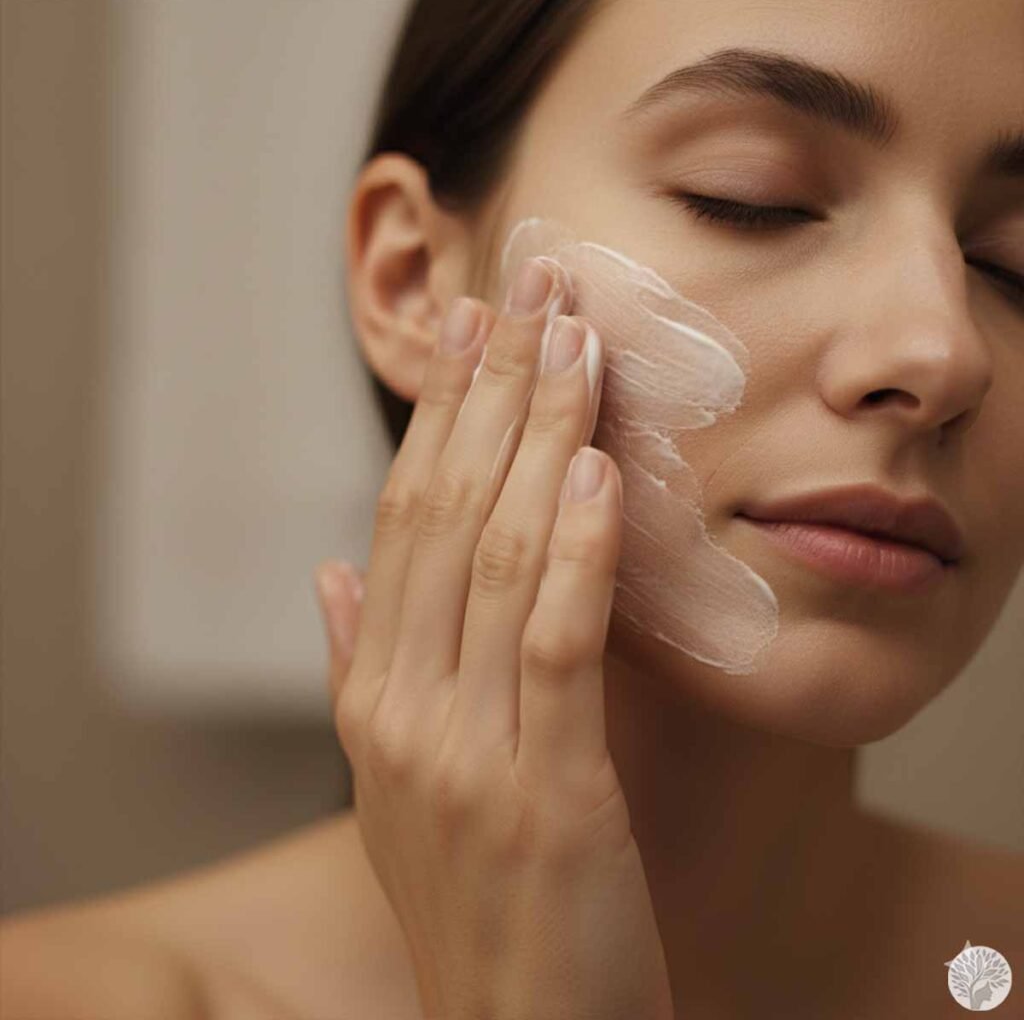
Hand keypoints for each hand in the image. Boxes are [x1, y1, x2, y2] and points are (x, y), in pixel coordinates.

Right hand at [315, 257, 673, 1019]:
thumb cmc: (475, 897)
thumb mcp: (396, 782)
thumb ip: (359, 668)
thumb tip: (330, 572)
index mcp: (373, 695)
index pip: (400, 519)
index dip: (438, 414)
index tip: (474, 325)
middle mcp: (401, 708)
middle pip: (442, 512)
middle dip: (489, 391)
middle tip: (532, 285)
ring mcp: (462, 749)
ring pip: (492, 557)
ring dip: (533, 437)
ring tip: (568, 340)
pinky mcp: (542, 791)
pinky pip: (551, 645)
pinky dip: (570, 551)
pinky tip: (591, 470)